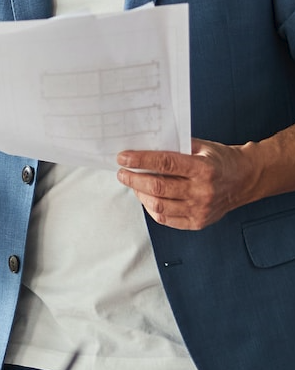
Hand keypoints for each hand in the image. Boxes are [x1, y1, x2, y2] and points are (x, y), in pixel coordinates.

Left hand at [116, 138, 259, 229]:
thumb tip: (142, 147)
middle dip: (133, 179)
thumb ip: (175, 147)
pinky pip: (166, 219)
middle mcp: (202, 191)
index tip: (122, 158)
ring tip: (133, 184)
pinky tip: (147, 198)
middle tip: (122, 172)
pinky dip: (151, 208)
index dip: (140, 161)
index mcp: (203, 168)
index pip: (165, 164)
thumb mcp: (202, 146)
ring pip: (158, 206)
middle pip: (158, 188)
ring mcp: (200, 209)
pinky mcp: (198, 222)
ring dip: (139, 194)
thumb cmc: (220, 161)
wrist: (246, 179)